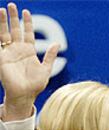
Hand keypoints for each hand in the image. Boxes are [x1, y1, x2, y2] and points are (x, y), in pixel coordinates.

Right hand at [0, 2, 58, 120]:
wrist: (25, 95)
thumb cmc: (36, 85)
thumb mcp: (46, 69)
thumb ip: (50, 56)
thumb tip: (57, 44)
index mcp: (29, 51)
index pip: (28, 33)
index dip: (27, 23)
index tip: (26, 11)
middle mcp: (18, 50)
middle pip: (15, 30)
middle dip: (13, 18)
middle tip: (11, 5)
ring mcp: (9, 53)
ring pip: (4, 34)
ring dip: (3, 22)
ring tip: (2, 9)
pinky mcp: (2, 58)